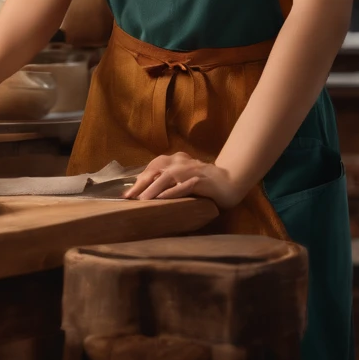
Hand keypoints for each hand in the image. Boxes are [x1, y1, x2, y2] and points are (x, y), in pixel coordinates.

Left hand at [123, 152, 243, 208]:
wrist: (230, 180)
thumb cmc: (205, 182)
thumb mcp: (184, 177)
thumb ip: (170, 181)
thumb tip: (148, 192)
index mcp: (176, 159)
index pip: (153, 167)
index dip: (139, 179)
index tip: (127, 193)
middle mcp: (181, 162)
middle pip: (155, 170)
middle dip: (140, 184)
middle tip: (128, 197)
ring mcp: (190, 170)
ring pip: (166, 177)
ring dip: (152, 189)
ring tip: (141, 200)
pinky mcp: (200, 181)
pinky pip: (183, 186)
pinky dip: (171, 192)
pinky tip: (161, 199)